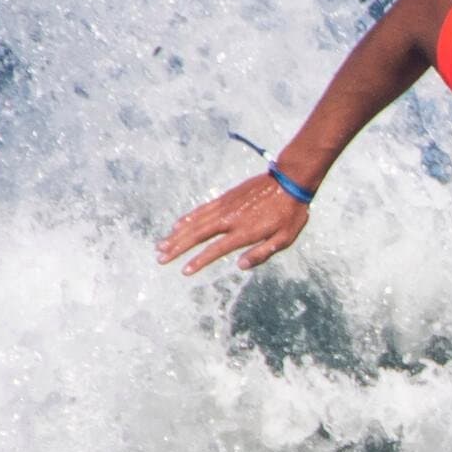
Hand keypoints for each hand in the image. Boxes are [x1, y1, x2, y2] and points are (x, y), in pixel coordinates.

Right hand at [159, 170, 309, 275]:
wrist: (289, 180)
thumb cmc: (290, 213)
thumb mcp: (284, 238)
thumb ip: (262, 253)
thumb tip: (240, 266)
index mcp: (244, 232)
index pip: (215, 250)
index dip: (199, 261)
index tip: (184, 271)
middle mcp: (230, 219)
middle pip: (197, 235)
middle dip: (177, 248)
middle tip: (160, 258)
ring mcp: (226, 207)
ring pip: (195, 222)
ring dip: (177, 234)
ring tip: (161, 245)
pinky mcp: (225, 198)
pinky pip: (202, 209)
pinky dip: (187, 218)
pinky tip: (177, 225)